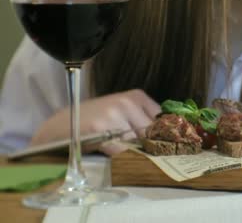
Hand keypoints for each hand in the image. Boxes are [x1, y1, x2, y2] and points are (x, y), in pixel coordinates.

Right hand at [30, 89, 159, 154]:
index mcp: (137, 96)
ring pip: (139, 143)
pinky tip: (114, 157)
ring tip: (124, 154)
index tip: (161, 147)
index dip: (162, 136)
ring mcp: (115, 114)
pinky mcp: (102, 128)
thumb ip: (142, 121)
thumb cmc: (95, 121)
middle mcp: (127, 102)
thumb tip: (167, 140)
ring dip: (135, 153)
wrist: (60, 125)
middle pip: (152, 133)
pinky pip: (123, 151)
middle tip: (142, 155)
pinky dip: (122, 159)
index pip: (162, 120)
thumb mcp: (121, 113)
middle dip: (149, 147)